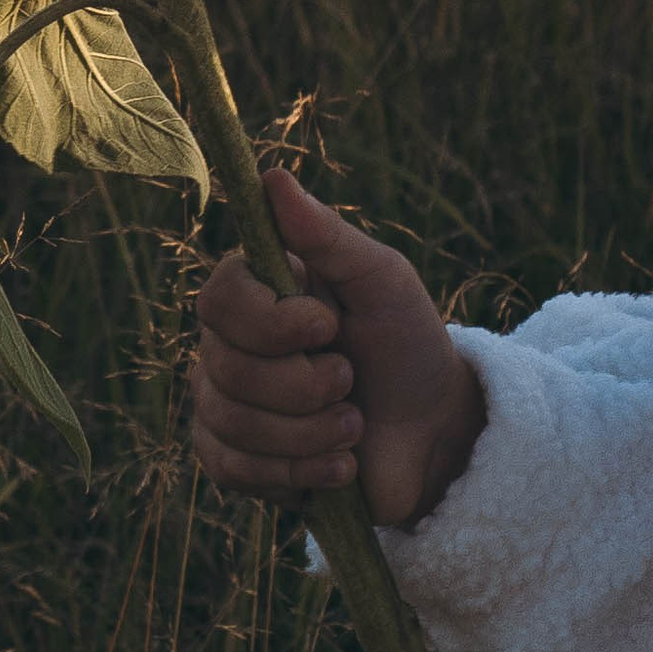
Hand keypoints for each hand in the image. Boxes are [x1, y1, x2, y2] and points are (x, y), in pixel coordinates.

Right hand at [191, 168, 485, 527]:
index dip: (271, 324)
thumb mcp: (382, 281)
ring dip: (311, 433)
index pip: (219, 299)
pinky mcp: (233, 459)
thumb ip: (327, 235)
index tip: (329, 326)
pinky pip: (231, 469)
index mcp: (257, 291)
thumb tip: (272, 177)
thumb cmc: (407, 345)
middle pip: (226, 369)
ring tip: (354, 426)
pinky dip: (296, 474)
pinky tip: (337, 467)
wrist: (432, 434)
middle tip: (351, 380)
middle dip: (306, 387)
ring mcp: (224, 402)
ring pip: (231, 423)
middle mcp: (228, 343)